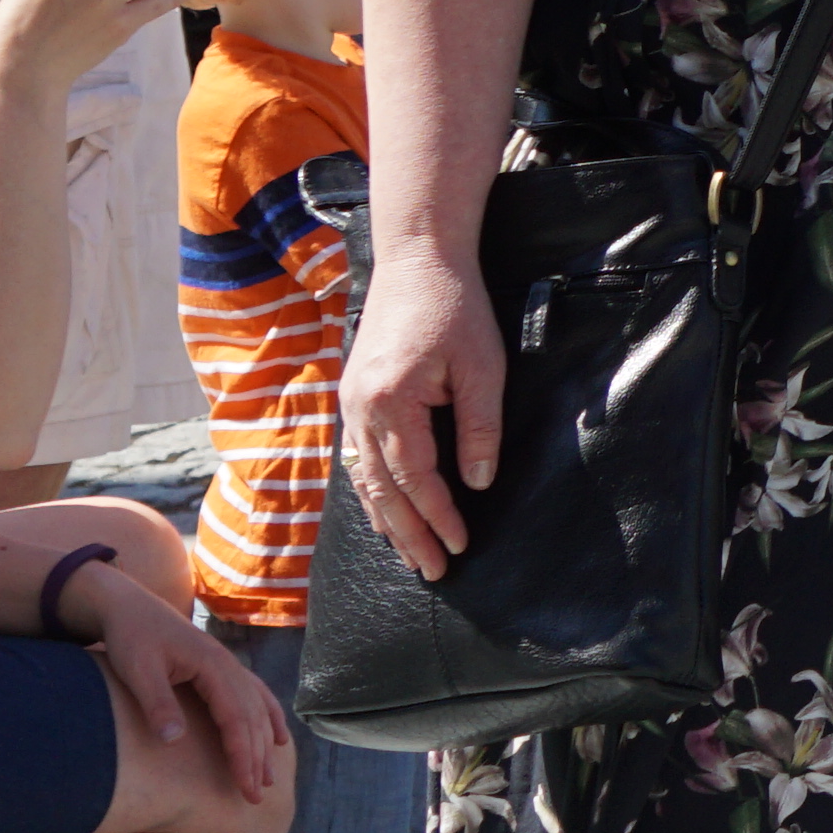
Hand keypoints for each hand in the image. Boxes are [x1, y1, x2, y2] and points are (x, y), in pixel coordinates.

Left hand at [75, 573, 283, 797]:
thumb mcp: (138, 671)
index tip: (246, 786)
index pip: (236, 718)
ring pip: (256, 709)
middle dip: (256, 758)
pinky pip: (254, 696)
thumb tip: (174, 741)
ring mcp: (228, 666)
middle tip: (257, 795)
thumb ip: (158, 704)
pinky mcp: (220, 668)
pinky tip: (277, 736)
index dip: (242, 753)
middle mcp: (229, 666)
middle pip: (252, 717)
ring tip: (270, 776)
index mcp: (213, 666)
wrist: (127, 606)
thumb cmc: (130, 638)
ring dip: (264, 743)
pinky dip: (268, 718)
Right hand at [340, 242, 507, 580]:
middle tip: (433, 572)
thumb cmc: (456, 307)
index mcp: (390, 403)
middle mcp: (360, 411)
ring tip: (409, 555)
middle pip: (381, 491)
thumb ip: (479, 425)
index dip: (438, 516)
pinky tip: (386, 511)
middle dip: (409, 535)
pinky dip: (372, 491)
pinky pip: (358, 458)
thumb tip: (478, 482)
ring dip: (386, 520)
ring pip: (363, 479)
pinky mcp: (353, 397)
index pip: (415, 478)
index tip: (459, 546)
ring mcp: (350, 405)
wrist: (417, 260)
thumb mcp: (482, 365)